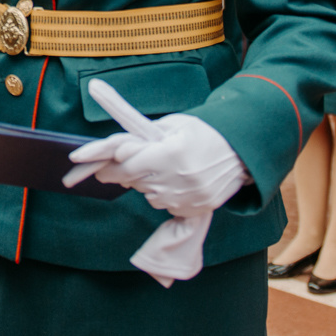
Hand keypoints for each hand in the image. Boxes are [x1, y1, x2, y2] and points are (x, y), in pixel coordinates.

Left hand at [65, 80, 249, 215]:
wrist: (241, 152)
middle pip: (134, 183)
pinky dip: (166, 195)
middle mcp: (176, 179)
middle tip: (125, 166)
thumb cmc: (203, 133)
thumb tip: (117, 150)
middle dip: (127, 174)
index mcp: (168, 154)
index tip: (94, 168)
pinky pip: (166, 206)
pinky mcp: (195, 210)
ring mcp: (186, 197)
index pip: (125, 166)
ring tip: (164, 169)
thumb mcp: (174, 124)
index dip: (108, 168)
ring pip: (149, 196)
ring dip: (148, 185)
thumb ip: (143, 135)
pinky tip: (178, 181)